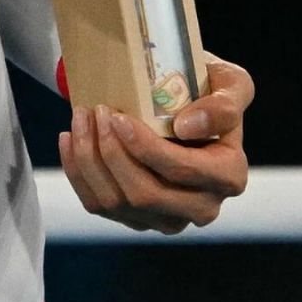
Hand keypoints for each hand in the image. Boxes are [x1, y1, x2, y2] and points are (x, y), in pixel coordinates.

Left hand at [58, 54, 252, 234]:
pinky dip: (78, 171)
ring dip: (90, 158)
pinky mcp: (138, 218)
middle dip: (111, 152)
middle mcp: (203, 206)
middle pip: (146, 194)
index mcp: (228, 175)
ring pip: (118, 202)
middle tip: (95, 111)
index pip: (182, 171)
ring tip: (81, 117)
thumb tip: (187, 126)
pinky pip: (99, 205)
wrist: (187, 100)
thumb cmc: (210, 88)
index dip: (146, 149)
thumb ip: (224, 103)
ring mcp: (169, 218)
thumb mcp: (231, 83)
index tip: (119, 117)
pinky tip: (70, 138)